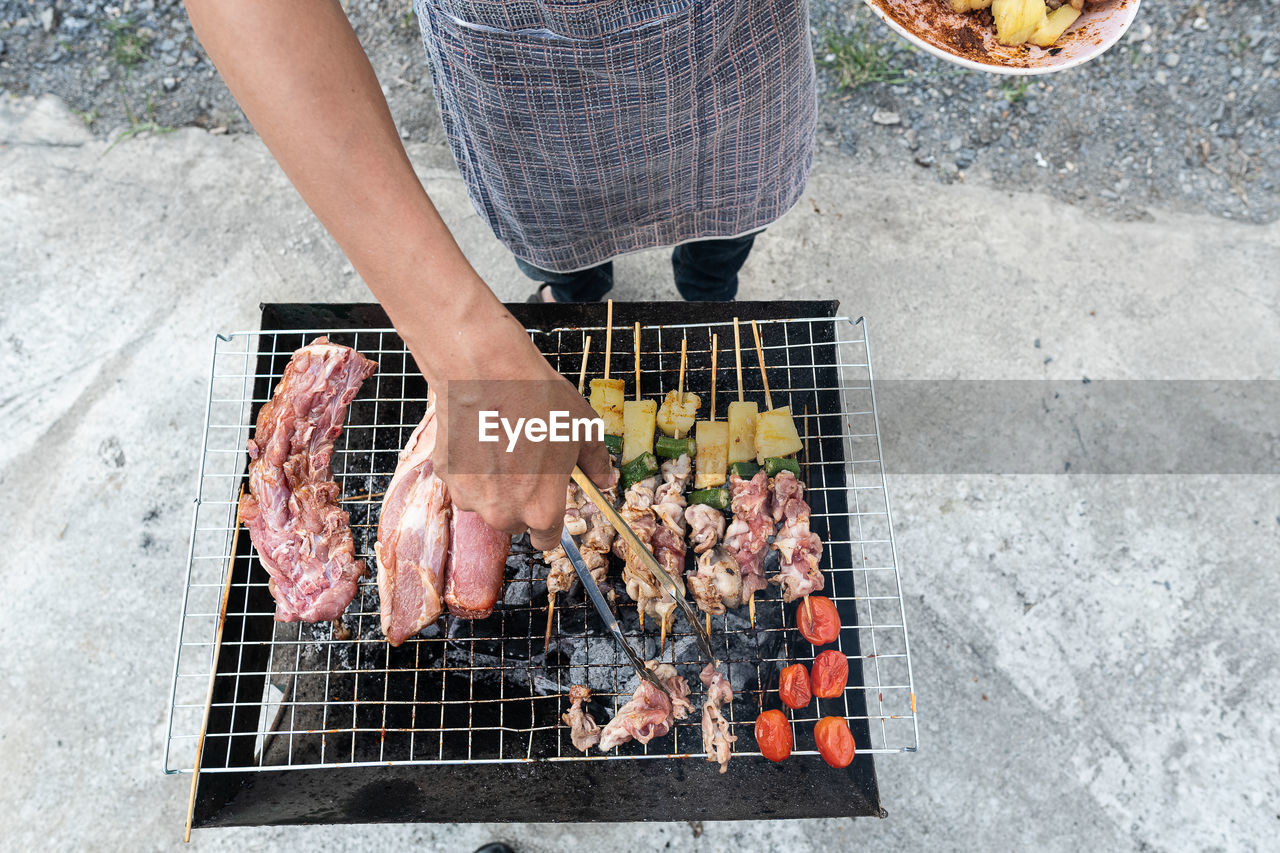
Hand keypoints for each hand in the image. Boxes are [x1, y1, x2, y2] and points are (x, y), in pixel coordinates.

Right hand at [404, 290, 614, 550]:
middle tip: (527, 464)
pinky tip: (481, 437)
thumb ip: (596, 462)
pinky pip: (465, 482)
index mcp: (542, 509)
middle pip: (515, 523)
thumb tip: (604, 480)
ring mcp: (470, 497)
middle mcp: (503, 513)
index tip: (549, 507)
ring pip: (487, 503)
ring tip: (503, 446)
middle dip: (522, 502)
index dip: (550, 524)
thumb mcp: (583, 429)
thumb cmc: (539, 400)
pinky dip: (472, 468)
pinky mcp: (447, 477)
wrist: (486, 372)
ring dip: (495, 487)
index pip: (546, 540)